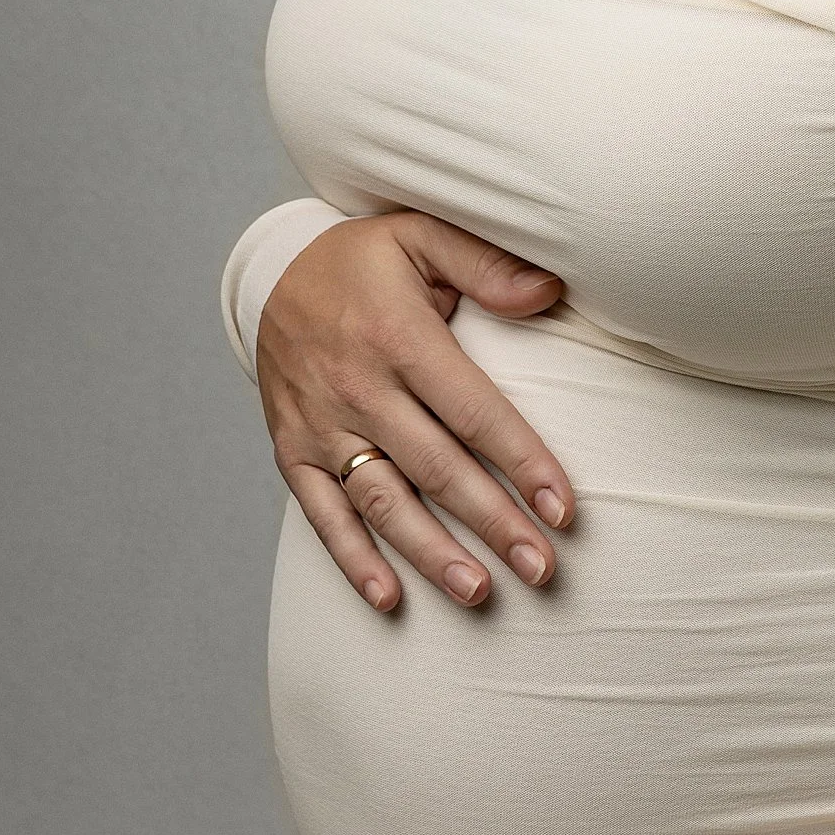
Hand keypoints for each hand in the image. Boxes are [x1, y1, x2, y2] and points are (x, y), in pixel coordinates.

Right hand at [260, 213, 570, 613]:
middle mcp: (358, 388)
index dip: (521, 462)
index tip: (563, 509)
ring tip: (478, 593)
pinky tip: (389, 598)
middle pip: (436, 468)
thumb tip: (549, 292)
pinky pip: (321, 513)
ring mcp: (320, 425)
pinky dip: (352, 559)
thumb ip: (487, 263)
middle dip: (492, 522)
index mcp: (399, 337)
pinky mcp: (292, 450)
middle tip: (541, 570)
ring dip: (430, 553)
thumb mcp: (423, 236)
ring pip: (381, 500)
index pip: (473, 411)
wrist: (271, 274)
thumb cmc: (367, 259)